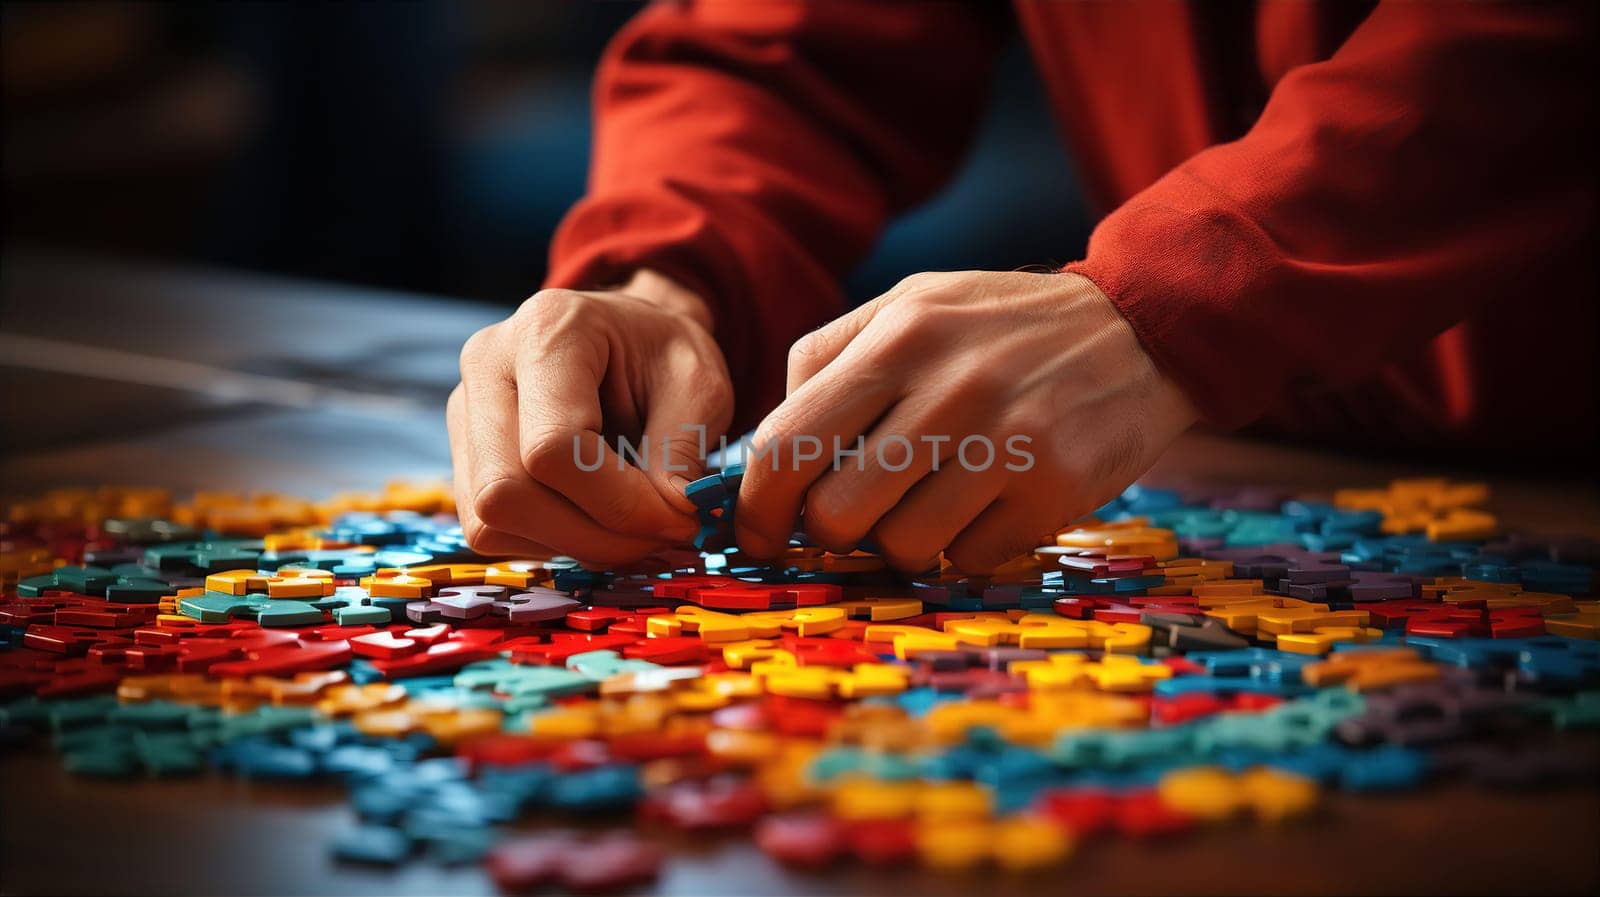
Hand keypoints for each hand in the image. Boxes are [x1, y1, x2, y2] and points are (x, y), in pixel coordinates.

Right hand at [448, 270, 732, 564]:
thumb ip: (683, 450)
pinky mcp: (464, 455)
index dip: (618, 502)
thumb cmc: (665, 356)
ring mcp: (466, 412)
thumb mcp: (701, 385)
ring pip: (489, 520)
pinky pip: (489, 530)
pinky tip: (595, 519)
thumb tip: (668, 520)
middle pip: (506, 491)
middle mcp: (488, 366)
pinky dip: (550, 542)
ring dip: (572, 544)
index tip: (676, 517)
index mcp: (547, 332)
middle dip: (592, 535)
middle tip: (658, 535)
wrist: (633, 340)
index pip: (552, 446)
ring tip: (632, 528)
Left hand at [734, 271, 1195, 572]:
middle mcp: (950, 390)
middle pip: (836, 513)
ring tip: (936, 498)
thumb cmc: (1000, 327)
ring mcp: (1009, 444)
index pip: (788, 444)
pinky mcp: (1056, 490)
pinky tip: (990, 500)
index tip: (758, 533)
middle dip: (833, 530)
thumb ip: (829, 359)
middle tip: (859, 513)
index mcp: (899, 337)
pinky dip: (966, 544)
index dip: (758, 506)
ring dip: (905, 540)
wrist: (1140, 328)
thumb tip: (764, 448)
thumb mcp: (911, 306)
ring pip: (903, 546)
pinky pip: (969, 557)